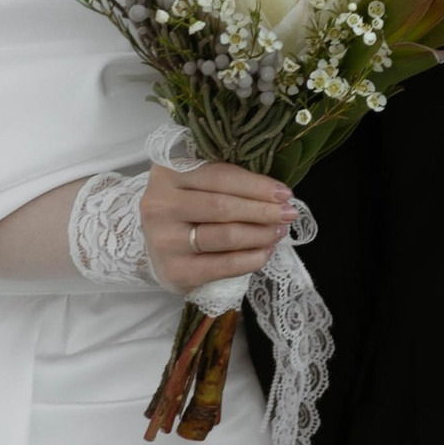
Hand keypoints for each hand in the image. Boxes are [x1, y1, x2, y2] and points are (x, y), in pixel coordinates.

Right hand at [141, 160, 296, 294]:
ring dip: (260, 234)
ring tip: (279, 232)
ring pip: (225, 236)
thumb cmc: (185, 206)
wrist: (154, 243)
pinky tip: (265, 253)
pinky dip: (249, 260)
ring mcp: (164, 240)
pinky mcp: (174, 271)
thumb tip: (276, 194)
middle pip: (223, 206)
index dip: (255, 185)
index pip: (220, 176)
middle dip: (262, 210)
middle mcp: (159, 205)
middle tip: (289, 213)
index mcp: (167, 173)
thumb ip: (226, 180)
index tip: (285, 192)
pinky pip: (221, 266)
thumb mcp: (196, 182)